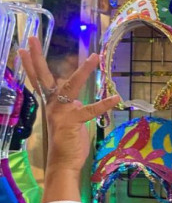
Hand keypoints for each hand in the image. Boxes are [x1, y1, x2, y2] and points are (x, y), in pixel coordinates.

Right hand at [18, 37, 119, 174]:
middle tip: (31, 39)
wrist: (64, 164)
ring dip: (83, 71)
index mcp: (51, 104)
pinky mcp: (73, 121)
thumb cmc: (67, 142)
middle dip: (37, 58)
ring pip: (71, 86)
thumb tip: (75, 100)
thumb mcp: (68, 119)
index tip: (25, 48)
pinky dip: (104, 103)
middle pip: (43, 77)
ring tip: (94, 57)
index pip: (39, 80)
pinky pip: (90, 109)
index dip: (31, 64)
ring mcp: (61, 112)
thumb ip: (71, 106)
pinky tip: (115, 97)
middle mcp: (52, 105)